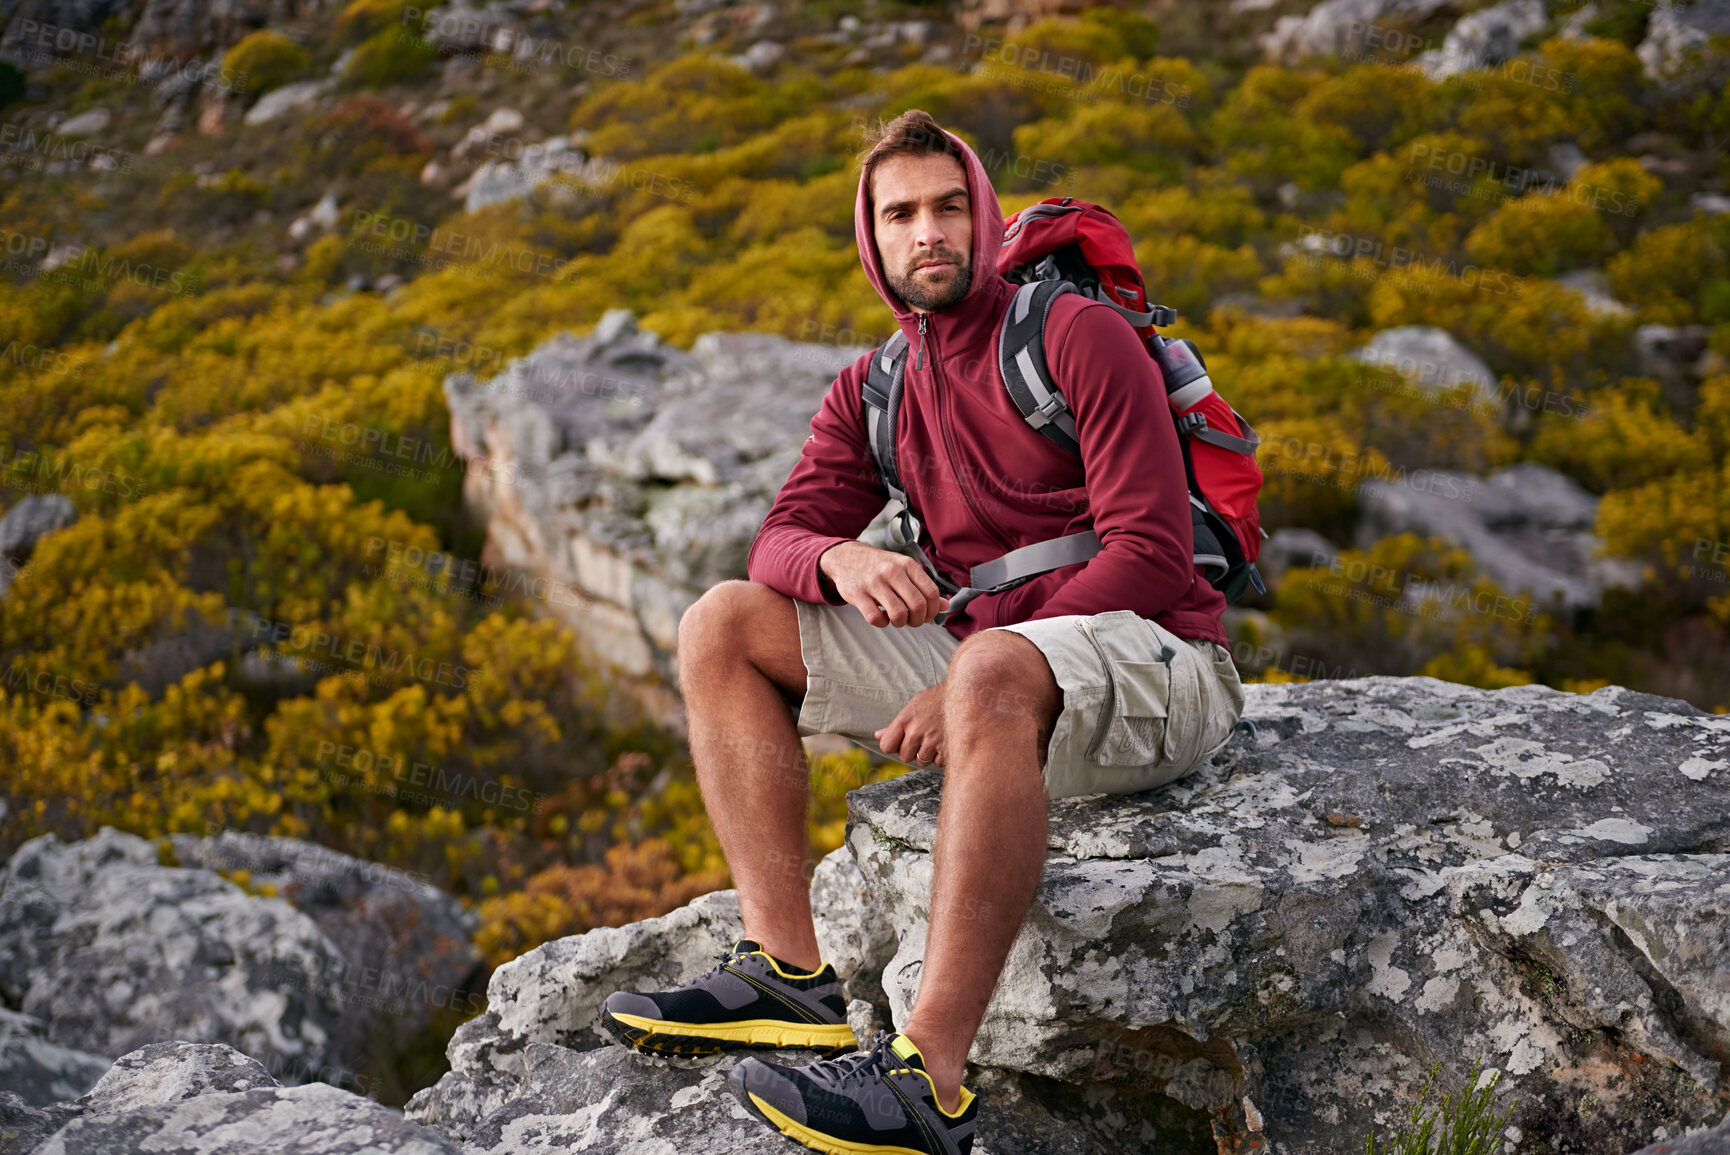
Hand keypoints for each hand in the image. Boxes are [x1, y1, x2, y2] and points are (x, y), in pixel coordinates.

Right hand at [819, 541, 948, 627]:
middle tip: (912, 621)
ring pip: (898, 614)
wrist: (846, 557)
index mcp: (907, 565)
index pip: (931, 592)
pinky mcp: (857, 594)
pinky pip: (876, 618)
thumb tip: (945, 606)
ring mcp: (874, 582)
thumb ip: (924, 587)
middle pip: (917, 605)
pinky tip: (881, 617)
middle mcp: (892, 571)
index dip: (933, 610)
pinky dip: (882, 623)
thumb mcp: (904, 570)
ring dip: (901, 623)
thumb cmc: (880, 567)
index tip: (927, 615)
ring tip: (897, 619)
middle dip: (919, 620)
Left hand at [875, 683, 944, 765]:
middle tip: (922, 738)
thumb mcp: (913, 706)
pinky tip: (945, 742)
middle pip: (904, 757)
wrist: (964, 694)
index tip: (901, 742)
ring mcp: (932, 740)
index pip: (886, 746)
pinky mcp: (947, 747)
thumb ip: (895, 724)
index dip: (893, 745)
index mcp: (905, 720)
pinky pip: (938, 763)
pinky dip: (941, 756)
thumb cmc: (937, 699)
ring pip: (921, 761)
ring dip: (927, 755)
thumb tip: (878, 735)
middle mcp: (916, 731)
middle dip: (912, 751)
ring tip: (935, 739)